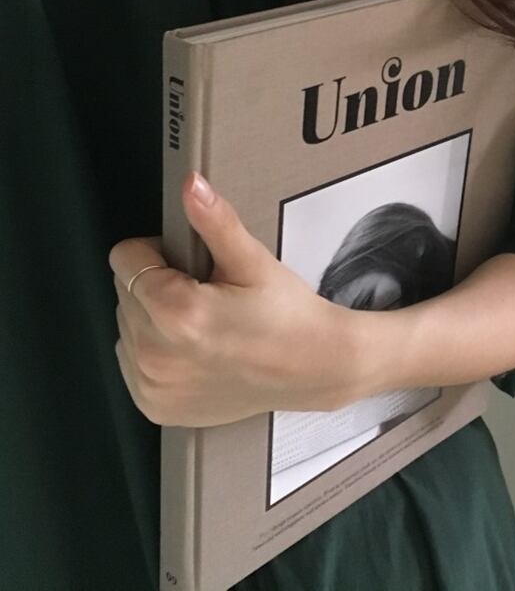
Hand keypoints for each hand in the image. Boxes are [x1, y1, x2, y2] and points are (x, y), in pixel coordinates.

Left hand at [109, 170, 369, 427]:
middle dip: (157, 285)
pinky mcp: (155, 406)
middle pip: (124, 292)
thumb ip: (215, 221)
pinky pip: (132, 362)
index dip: (159, 252)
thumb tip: (191, 185)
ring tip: (204, 324)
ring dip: (153, 319)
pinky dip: (156, 351)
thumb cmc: (287, 315)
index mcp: (177, 312)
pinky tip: (196, 350)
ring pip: (126, 327)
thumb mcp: (253, 261)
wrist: (313, 368)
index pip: (125, 258)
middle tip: (207, 294)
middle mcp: (155, 354)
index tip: (192, 264)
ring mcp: (152, 385)